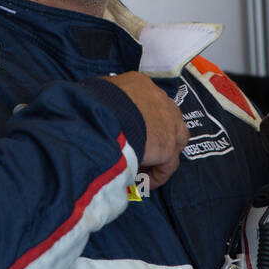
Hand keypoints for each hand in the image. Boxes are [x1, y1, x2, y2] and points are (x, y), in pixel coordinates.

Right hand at [102, 72, 187, 187]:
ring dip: (162, 154)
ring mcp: (169, 122)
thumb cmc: (94, 103)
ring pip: (175, 140)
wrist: (105, 117)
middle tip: (139, 151)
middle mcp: (159, 100)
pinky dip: (158, 174)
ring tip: (144, 167)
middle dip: (156, 136)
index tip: (128, 134)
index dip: (141, 120)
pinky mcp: (169, 145)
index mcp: (141, 85)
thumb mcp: (95, 93)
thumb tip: (93, 108)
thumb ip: (101, 100)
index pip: (148, 103)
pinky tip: (145, 183)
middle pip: (166, 119)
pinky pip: (169, 165)